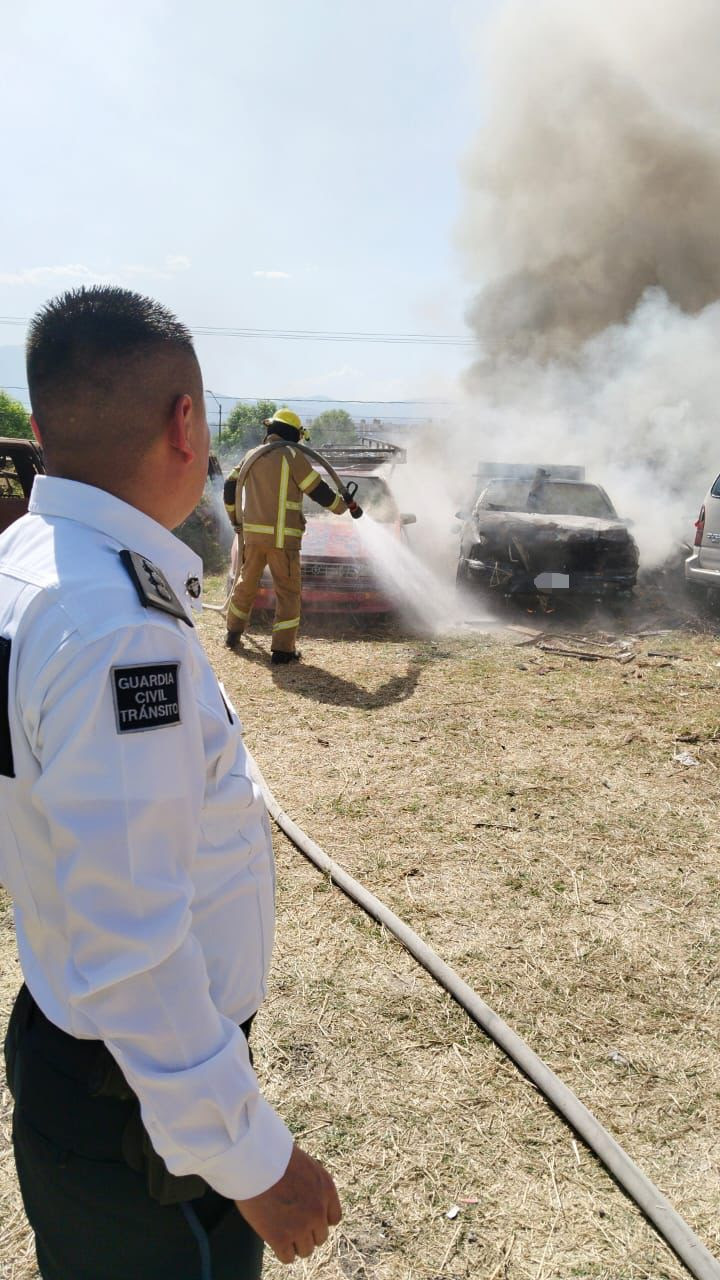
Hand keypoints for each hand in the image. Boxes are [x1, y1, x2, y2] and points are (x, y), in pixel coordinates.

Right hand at [235, 1142, 341, 1263]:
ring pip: (306, 1250)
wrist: (255, 1162)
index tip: (308, 1219)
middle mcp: (318, 1210)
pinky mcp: (281, 1238)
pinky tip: (275, 1242)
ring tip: (282, 1233)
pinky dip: (282, 1252)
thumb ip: (310, 1185)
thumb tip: (305, 1200)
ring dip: (295, 1244)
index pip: (334, 1218)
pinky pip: (288, 1257)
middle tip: (292, 1225)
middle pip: (320, 1237)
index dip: (320, 1220)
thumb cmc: (273, 1156)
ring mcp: (301, 1227)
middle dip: (307, 1233)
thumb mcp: (303, 1165)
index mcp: (326, 1188)